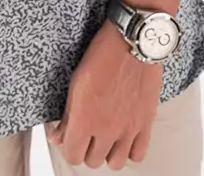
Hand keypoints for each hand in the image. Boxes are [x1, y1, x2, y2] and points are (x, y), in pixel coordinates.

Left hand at [44, 19, 164, 168]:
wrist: (133, 41)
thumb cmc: (103, 54)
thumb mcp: (76, 81)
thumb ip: (67, 114)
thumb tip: (57, 136)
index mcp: (84, 118)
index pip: (73, 155)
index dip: (70, 146)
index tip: (71, 137)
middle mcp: (106, 129)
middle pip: (92, 161)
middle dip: (87, 149)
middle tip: (88, 133)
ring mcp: (128, 129)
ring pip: (114, 163)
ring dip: (108, 153)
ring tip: (106, 137)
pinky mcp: (145, 124)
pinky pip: (138, 155)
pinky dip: (131, 150)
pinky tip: (125, 137)